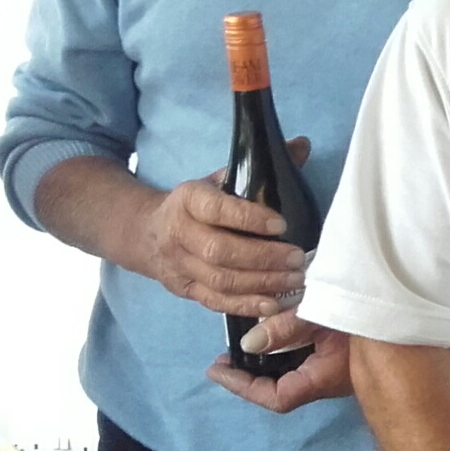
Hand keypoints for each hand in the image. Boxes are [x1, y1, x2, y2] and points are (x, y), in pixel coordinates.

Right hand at [134, 137, 311, 316]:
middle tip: (298, 258)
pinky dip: (246, 305)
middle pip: (219, 251)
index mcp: (188, 200)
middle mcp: (179, 234)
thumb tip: (302, 145)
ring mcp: (180, 266)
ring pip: (220, 280)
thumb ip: (260, 167)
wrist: (146, 232)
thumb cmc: (198, 204)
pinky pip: (216, 302)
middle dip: (263, 257)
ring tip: (295, 280)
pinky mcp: (185, 290)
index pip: (217, 209)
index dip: (249, 218)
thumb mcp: (219, 179)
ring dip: (261, 283)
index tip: (282, 224)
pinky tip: (274, 303)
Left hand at [206, 309, 350, 412]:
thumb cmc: (364, 314)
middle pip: (281, 389)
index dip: (244, 387)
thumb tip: (247, 344)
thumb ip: (286, 327)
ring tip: (243, 346)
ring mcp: (336, 370)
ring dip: (266, 364)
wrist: (416, 307)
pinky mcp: (341, 356)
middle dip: (250, 377)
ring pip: (292, 375)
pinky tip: (275, 334)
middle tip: (225, 359)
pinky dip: (284, 353)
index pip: (276, 398)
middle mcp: (328, 381)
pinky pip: (304, 362)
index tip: (218, 370)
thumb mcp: (323, 313)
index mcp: (323, 378)